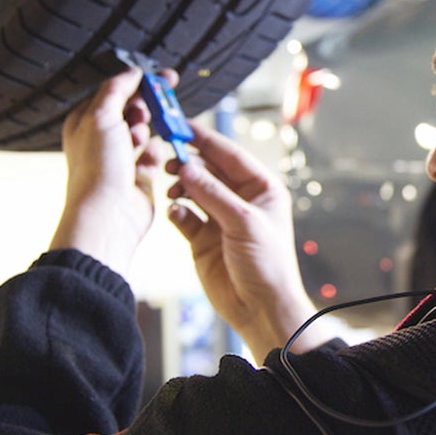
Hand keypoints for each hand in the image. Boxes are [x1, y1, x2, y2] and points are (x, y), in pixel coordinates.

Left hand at [51, 67, 166, 276]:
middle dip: (147, 110)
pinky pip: (155, 155)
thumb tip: (132, 71)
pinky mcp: (139, 175)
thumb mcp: (101, 116)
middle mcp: (102, 139)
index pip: (116, 92)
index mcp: (86, 122)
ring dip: (149, 135)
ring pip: (148, 132)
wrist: (108, 215)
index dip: (139, 83)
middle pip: (135, 110)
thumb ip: (117, 88)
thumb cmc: (97, 169)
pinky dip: (155, 156)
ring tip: (138, 144)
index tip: (163, 78)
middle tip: (152, 112)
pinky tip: (147, 163)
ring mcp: (122, 158)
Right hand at [166, 120, 336, 356]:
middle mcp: (240, 200)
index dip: (206, 139)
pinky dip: (177, 211)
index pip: (230, 155)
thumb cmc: (267, 264)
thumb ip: (213, 194)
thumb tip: (187, 168)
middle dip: (189, 162)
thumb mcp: (243, 222)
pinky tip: (175, 211)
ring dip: (181, 186)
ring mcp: (220, 218)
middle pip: (209, 170)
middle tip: (169, 157)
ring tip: (172, 186)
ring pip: (194, 190)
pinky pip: (184, 215)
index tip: (182, 125)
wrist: (260, 308)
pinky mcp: (202, 239)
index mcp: (261, 189)